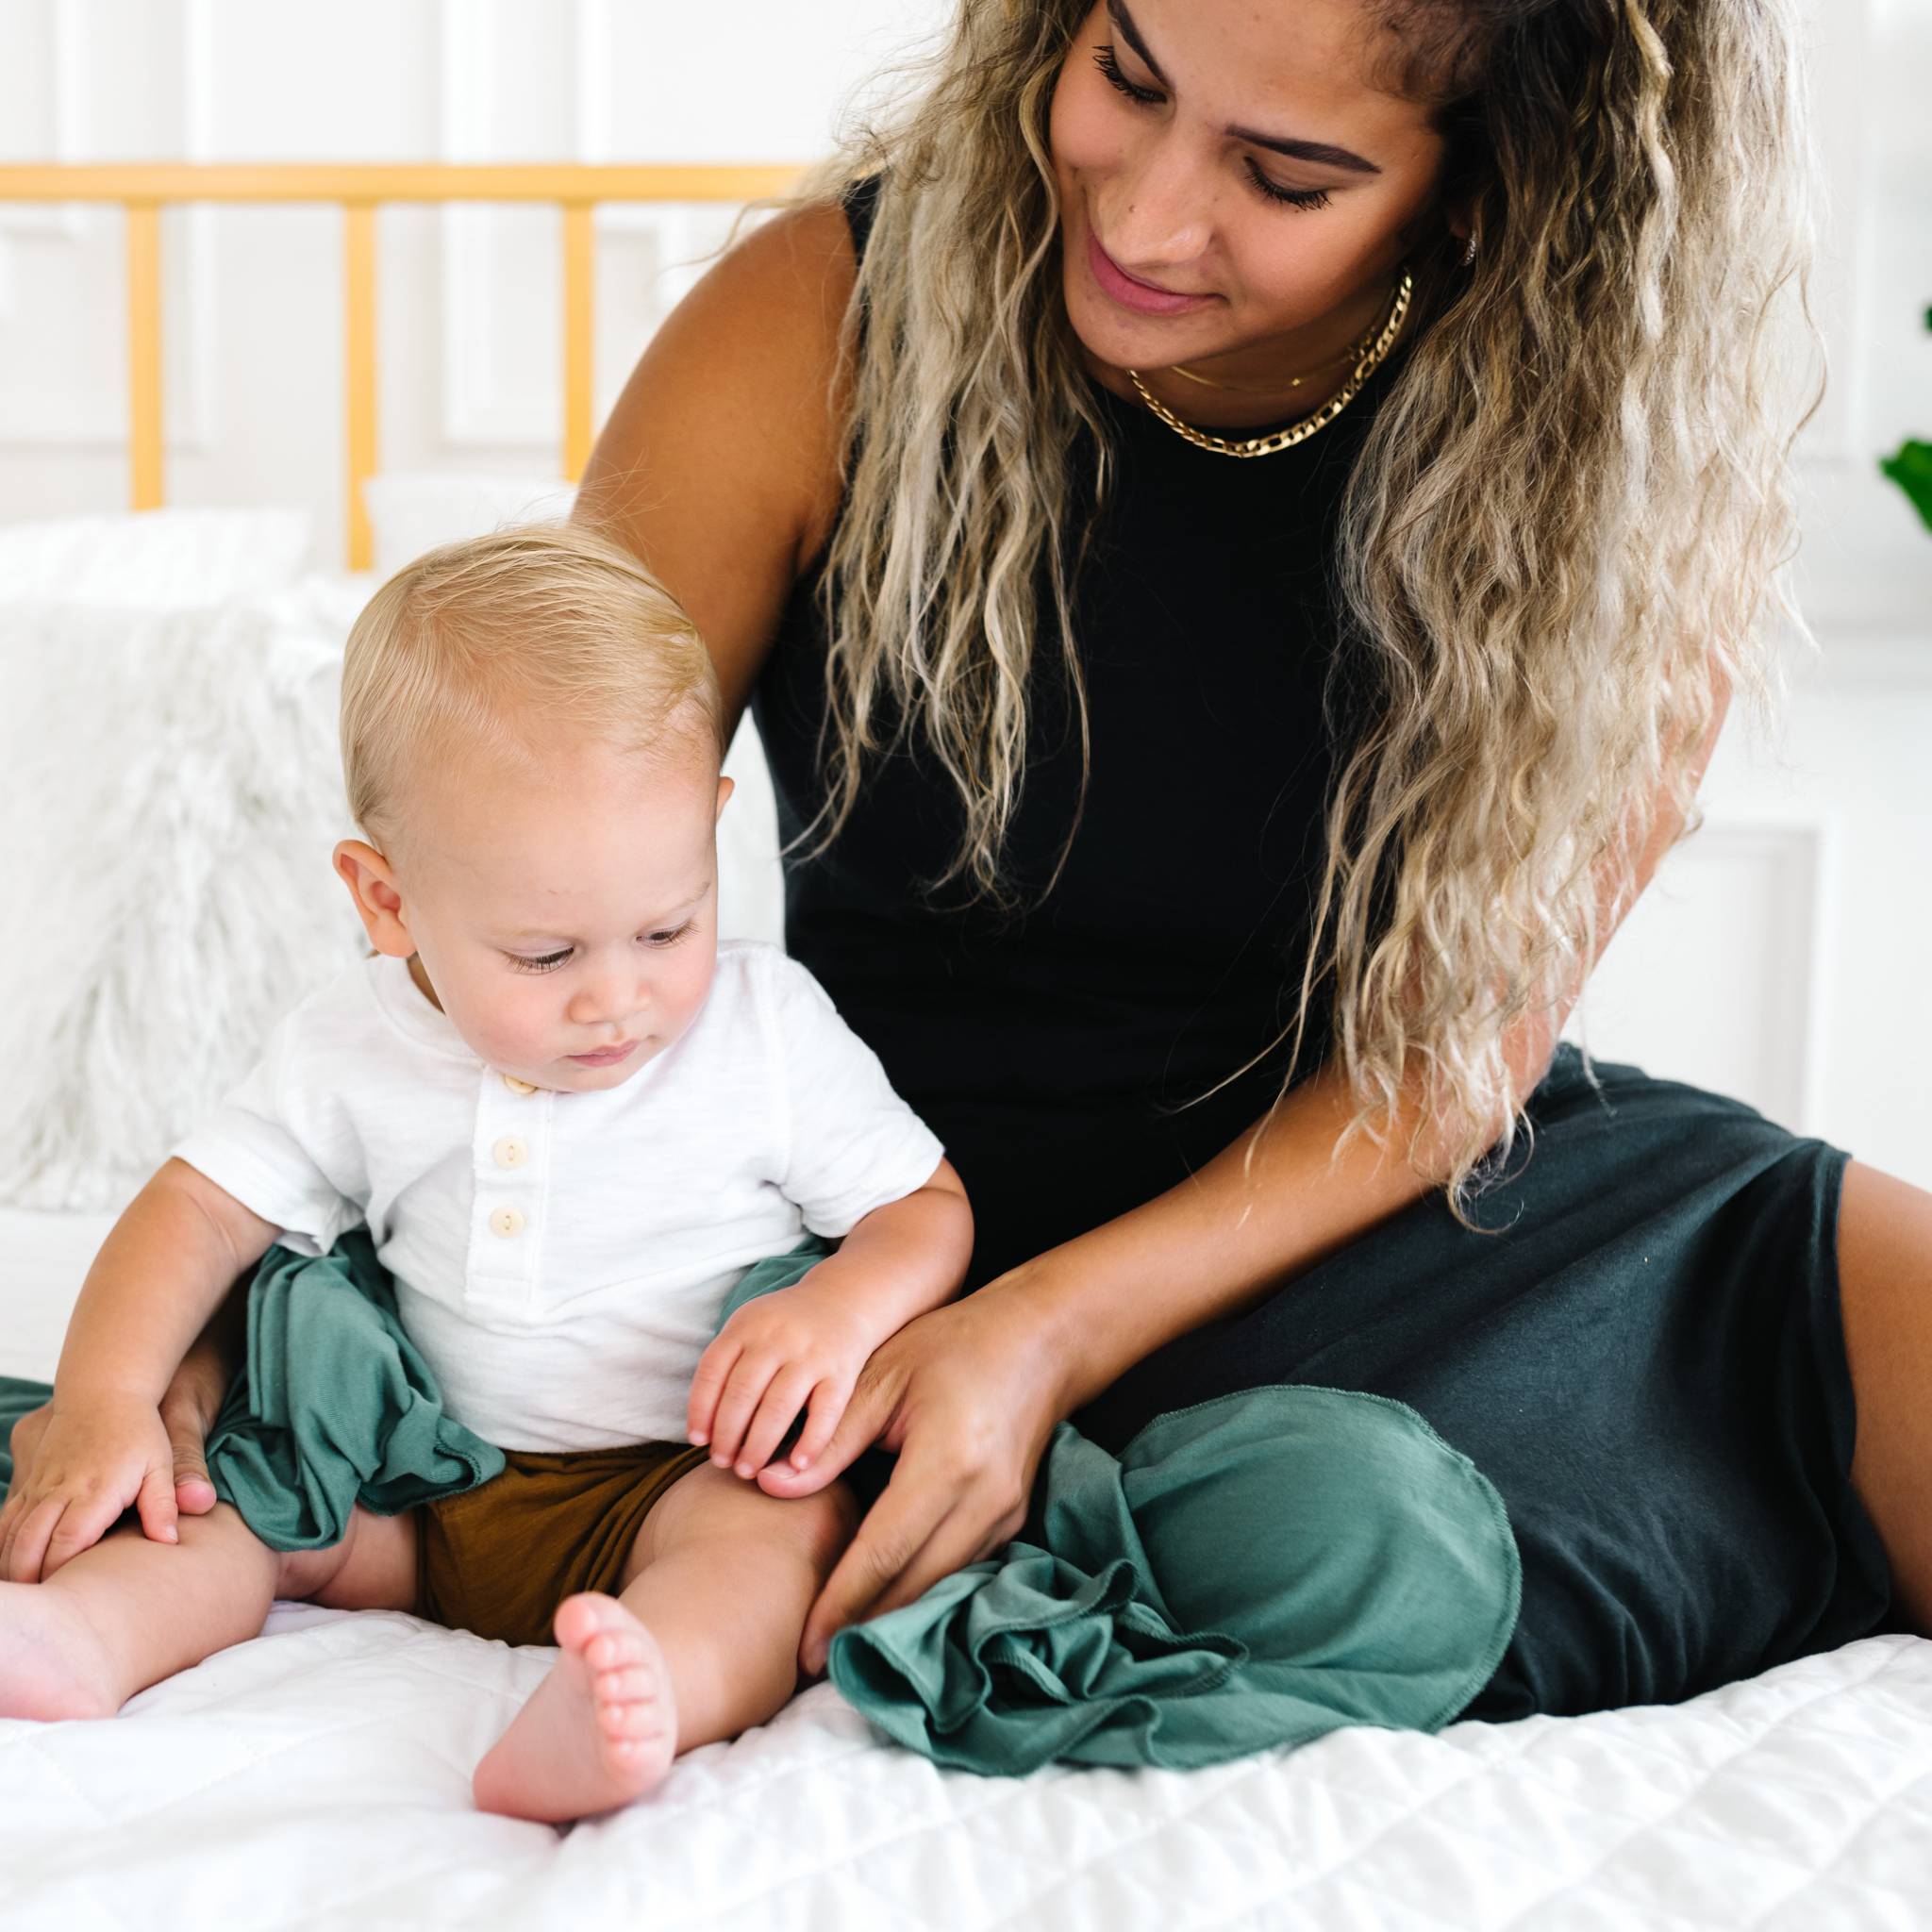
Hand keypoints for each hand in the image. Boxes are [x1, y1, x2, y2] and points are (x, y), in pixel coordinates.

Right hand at [0, 1392, 180, 1582]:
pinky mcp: (30, 1481)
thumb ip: (163, 1503)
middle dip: (29, 1578)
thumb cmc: (139, 1431)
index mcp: (93, 1490)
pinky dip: (2, 1544)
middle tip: (39, 1606)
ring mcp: (40, 1485)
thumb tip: (170, 1541)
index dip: (60, 1572)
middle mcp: (59, 1489)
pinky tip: (9, 1564)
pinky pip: (6, 1517)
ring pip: (12, 1532)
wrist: (104, 1392)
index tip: (65, 1596)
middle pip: (30, 1543)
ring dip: (11, 1565)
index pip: (67, 1541)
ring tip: (22, 1595)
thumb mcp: (161, 1463)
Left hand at [686, 1272, 883, 1479]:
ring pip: (777, 1407)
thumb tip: (702, 1429)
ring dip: (758, 1445)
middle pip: (742, 1394)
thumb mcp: (750, 1327)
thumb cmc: (784, 1326)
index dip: (700, 1410)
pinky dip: (811, 1442)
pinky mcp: (841, 1370)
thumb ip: (726, 1365)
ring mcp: (810, 1354)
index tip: (698, 1441)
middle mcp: (776, 1337)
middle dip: (727, 1435)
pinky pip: (825, 1413)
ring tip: (747, 1471)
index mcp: (747, 1325)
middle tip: (722, 1463)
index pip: (712, 1372)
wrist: (843, 1298)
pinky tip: (797, 1466)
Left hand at [750, 1273, 1070, 1675]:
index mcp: (947, 1463)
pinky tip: (886, 1603)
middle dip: (862, 1627)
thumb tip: (771, 1484)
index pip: (884, 1553)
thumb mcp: (882, 1375)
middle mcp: (983, 1500)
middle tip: (811, 1663)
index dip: (841, 1603)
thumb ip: (830, 1437)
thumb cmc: (952, 1346)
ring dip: (892, 1616)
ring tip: (840, 1644)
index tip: (805, 1645)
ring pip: (940, 1585)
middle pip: (914, 1585)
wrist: (1038, 1341)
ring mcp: (1005, 1514)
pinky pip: (959, 1569)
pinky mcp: (1012, 1519)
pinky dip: (920, 1590)